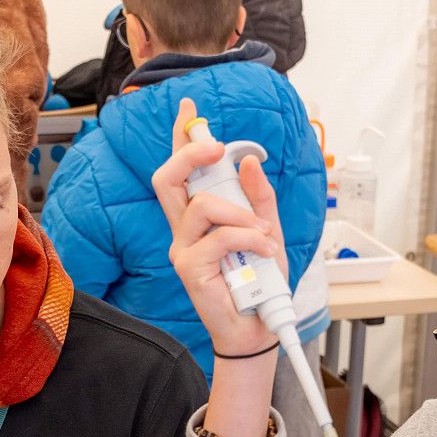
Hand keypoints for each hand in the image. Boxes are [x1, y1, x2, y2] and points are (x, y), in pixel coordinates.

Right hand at [152, 97, 287, 359]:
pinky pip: (218, 237)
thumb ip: (260, 198)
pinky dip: (249, 238)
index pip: (183, 171)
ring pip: (202, 206)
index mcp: (199, 218)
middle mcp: (184, 231)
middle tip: (217, 147)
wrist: (261, 328)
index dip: (181, 137)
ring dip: (241, 213)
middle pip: (167, 179)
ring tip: (264, 235)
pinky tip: (266, 251)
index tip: (188, 108)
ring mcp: (183, 250)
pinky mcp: (190, 270)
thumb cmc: (260, 284)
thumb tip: (250, 161)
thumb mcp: (268, 231)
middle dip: (190, 153)